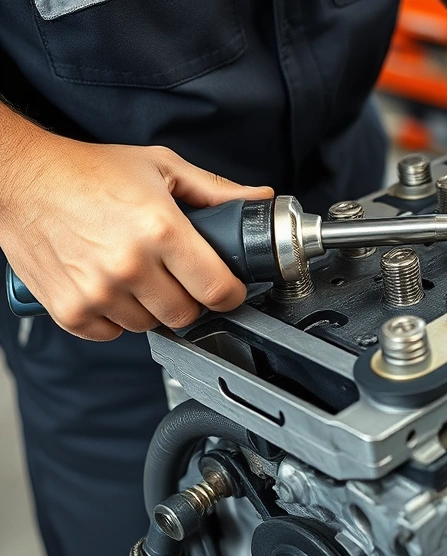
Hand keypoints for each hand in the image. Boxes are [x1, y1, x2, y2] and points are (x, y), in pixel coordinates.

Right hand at [0, 134, 272, 340]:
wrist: (19, 178)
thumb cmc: (87, 172)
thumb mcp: (161, 168)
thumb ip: (215, 191)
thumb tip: (259, 198)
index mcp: (161, 230)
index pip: (217, 289)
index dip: (231, 293)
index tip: (228, 289)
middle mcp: (130, 265)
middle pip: (187, 315)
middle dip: (191, 299)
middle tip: (180, 277)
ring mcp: (98, 292)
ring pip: (150, 326)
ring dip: (152, 308)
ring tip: (140, 275)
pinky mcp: (69, 310)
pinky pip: (111, 334)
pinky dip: (116, 318)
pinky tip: (112, 287)